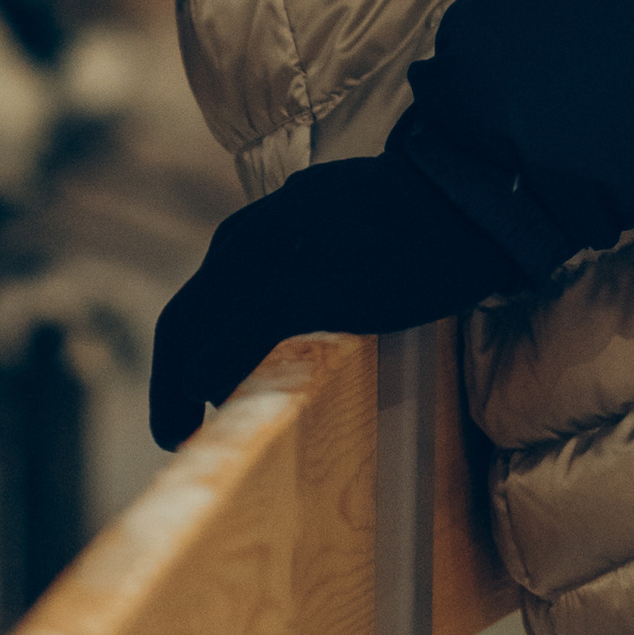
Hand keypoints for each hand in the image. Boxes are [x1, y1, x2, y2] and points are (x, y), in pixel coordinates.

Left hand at [148, 154, 525, 448]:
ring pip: (194, 339)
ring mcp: (266, 261)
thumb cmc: (418, 220)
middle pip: (182, 319)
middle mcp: (249, 236)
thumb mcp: (337, 217)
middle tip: (174, 427)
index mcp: (262, 220)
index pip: (203, 292)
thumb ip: (301, 246)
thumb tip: (286, 300)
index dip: (193, 346)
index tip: (194, 388)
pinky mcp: (293, 290)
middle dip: (168, 380)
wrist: (464, 204)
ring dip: (184, 391)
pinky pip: (225, 347)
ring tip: (195, 430)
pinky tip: (225, 404)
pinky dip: (212, 381)